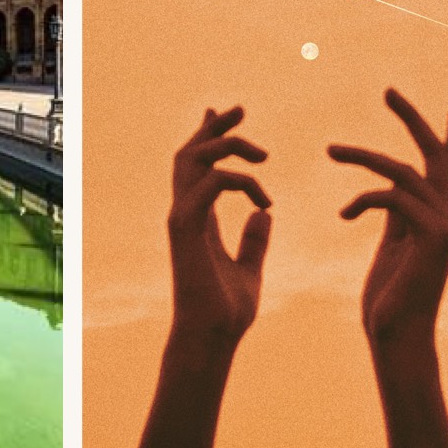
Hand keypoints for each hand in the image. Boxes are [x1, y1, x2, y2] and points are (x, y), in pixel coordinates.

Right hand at [168, 106, 272, 344]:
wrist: (213, 338)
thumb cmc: (227, 312)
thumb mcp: (250, 269)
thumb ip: (254, 240)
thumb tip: (265, 214)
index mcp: (198, 218)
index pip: (199, 166)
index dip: (210, 136)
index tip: (224, 113)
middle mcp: (185, 212)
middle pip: (189, 152)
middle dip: (213, 127)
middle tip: (241, 109)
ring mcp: (182, 218)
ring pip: (192, 160)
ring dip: (225, 147)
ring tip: (263, 156)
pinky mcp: (186, 229)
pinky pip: (209, 186)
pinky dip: (237, 182)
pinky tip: (264, 199)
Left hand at [328, 88, 447, 345]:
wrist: (395, 335)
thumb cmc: (389, 295)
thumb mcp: (391, 245)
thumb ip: (394, 215)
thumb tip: (387, 189)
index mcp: (440, 216)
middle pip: (435, 154)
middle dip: (413, 119)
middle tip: (388, 90)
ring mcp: (446, 226)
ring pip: (403, 171)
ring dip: (362, 157)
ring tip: (330, 150)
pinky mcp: (432, 237)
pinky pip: (392, 197)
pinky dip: (363, 198)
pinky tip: (343, 214)